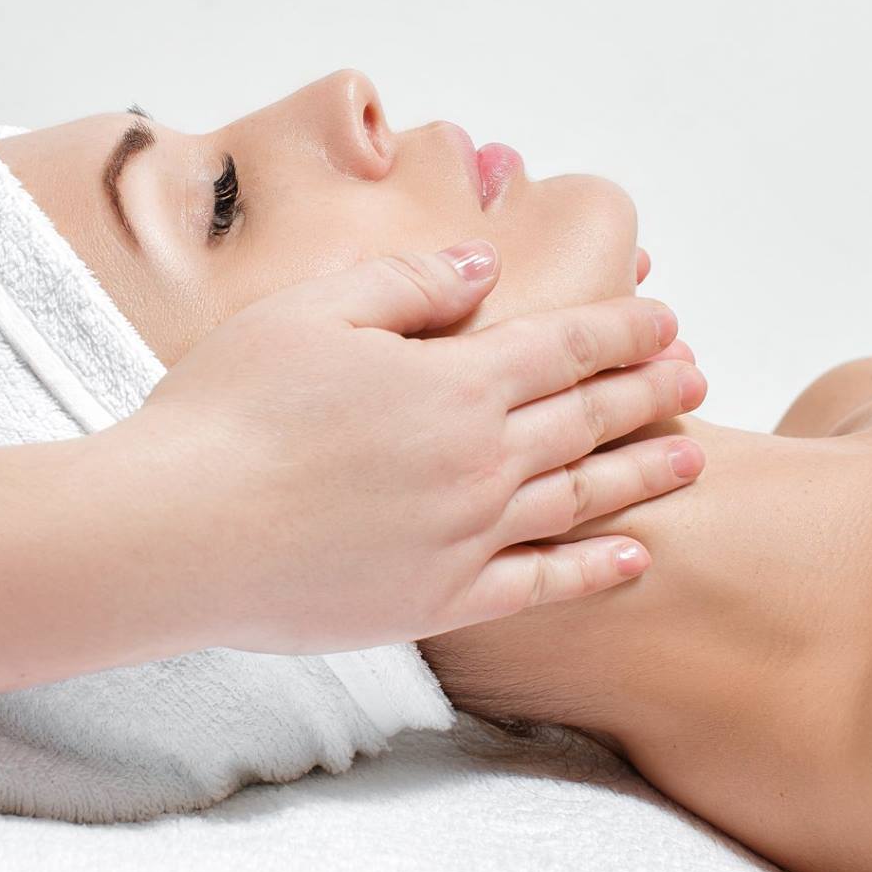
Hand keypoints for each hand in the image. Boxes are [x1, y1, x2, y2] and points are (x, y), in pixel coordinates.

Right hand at [107, 239, 707, 654]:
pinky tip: (634, 557)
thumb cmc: (226, 409)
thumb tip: (486, 269)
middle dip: (648, 392)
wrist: (174, 531)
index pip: (565, 345)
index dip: (622, 328)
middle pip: (587, 419)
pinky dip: (595, 569)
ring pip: (580, 499)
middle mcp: (479, 462)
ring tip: (692, 456)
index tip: (664, 318)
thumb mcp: (312, 309)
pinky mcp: (438, 602)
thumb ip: (410, 282)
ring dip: (643, 473)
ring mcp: (465, 539)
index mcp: (454, 382)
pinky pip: (540, 585)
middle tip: (696, 376)